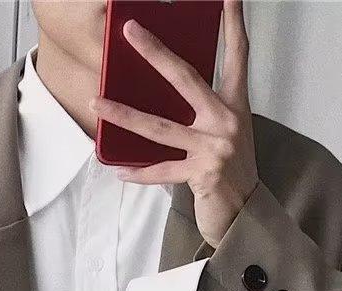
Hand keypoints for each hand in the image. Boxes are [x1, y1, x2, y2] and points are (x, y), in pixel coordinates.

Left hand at [88, 0, 258, 246]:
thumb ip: (203, 111)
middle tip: (129, 30)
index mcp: (236, 105)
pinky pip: (162, 172)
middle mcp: (227, 121)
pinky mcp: (203, 175)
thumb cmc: (231, 171)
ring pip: (161, 127)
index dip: (232, 23)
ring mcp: (215, 148)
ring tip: (96, 101)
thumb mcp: (225, 134)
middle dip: (155, 53)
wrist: (245, 214)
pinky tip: (118, 171)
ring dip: (124, 114)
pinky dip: (140, 173)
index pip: (237, 55)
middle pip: (186, 78)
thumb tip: (164, 91)